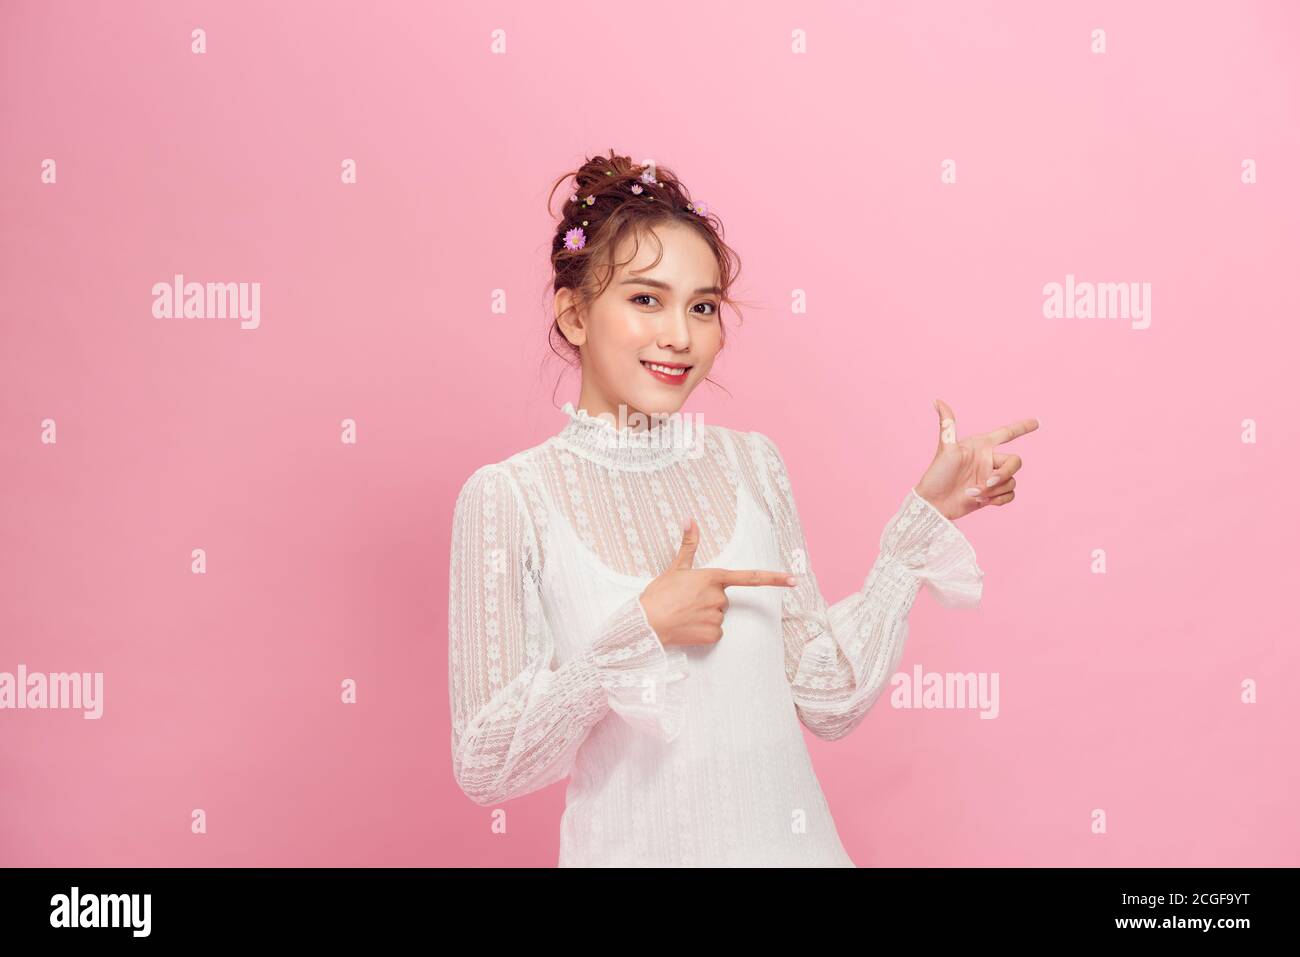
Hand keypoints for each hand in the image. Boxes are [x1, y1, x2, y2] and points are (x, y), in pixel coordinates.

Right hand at [639, 517, 795, 646]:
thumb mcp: (675, 568)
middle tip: (686, 601)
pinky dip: (703, 632)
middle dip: (708, 600)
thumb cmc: (658, 595)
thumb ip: (688, 544)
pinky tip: (688, 627)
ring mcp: (717, 617)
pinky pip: (715, 632)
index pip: (750, 577)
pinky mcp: (713, 635)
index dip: (774, 578)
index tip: (793, 580)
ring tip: (684, 614)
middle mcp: (719, 597)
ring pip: (718, 616)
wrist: (646, 623)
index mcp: (713, 577)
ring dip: (704, 615)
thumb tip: (690, 518)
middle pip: (723, 599)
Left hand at [914, 398, 1039, 520]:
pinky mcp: (991, 495)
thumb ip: (947, 425)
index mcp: (981, 446)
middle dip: (1005, 473)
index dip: (1022, 427)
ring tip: (973, 493)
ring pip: (1011, 481)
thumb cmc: (937, 474)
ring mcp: (991, 478)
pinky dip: (999, 499)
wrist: (933, 504)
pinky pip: (1010, 494)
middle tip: (987, 482)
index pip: (1007, 433)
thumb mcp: (945, 448)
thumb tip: (937, 400)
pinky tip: (982, 500)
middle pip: (1015, 461)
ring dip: (995, 489)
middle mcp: (988, 460)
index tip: (1037, 422)